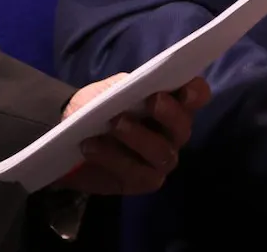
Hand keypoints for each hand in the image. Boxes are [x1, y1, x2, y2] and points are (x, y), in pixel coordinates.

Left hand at [56, 75, 210, 196]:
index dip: (196, 93)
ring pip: (162, 152)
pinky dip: (112, 158)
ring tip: (114, 124)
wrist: (70, 136)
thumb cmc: (98, 106)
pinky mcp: (143, 181)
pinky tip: (91, 146)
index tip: (186, 90)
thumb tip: (134, 88)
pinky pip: (137, 173)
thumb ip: (125, 87)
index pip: (196, 97)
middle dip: (169, 113)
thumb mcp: (108, 89)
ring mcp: (161, 160)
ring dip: (137, 136)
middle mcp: (173, 133)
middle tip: (151, 101)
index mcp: (172, 103)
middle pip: (183, 127)